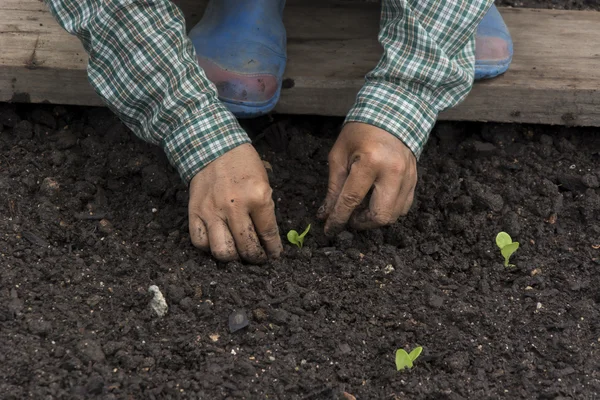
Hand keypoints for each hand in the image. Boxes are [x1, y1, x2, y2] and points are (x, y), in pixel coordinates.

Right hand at [188, 144, 282, 262]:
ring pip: (222, 251)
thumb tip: (267, 240)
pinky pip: (199, 242)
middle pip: (246, 248)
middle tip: (258, 257)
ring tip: (238, 253)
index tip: (274, 255)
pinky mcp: (194, 212)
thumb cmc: (243, 165)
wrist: (213, 147)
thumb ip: (265, 211)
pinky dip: (209, 247)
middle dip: (256, 258)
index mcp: (257, 197)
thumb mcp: (264, 183)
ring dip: (233, 257)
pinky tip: (218, 241)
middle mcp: (234, 206)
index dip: (273, 250)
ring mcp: (212, 211)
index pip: (268, 234)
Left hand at [318, 122, 416, 234]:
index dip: (338, 219)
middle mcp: (393, 172)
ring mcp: (408, 177)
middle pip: (380, 215)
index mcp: (370, 162)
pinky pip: (403, 207)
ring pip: (394, 215)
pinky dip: (388, 210)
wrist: (392, 114)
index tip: (329, 230)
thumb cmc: (360, 132)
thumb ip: (334, 187)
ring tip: (361, 207)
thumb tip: (326, 214)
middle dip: (361, 223)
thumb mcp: (339, 155)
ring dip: (374, 218)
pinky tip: (376, 201)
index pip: (351, 200)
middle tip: (349, 217)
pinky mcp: (415, 180)